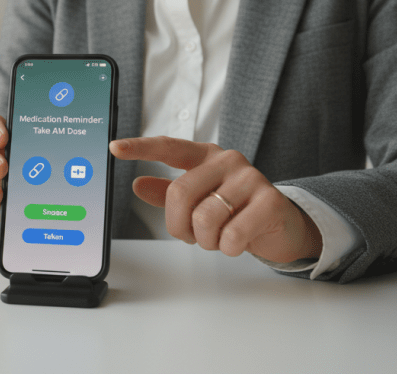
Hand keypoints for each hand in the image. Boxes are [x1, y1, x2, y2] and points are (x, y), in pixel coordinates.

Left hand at [109, 136, 322, 262]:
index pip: (168, 147)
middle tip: (191, 236)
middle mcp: (227, 160)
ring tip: (218, 238)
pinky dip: (227, 248)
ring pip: (205, 218)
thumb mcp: (200, 200)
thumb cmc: (235, 210)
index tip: (114, 148)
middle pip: (180, 193)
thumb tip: (137, 184)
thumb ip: (167, 193)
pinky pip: (231, 235)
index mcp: (205, 156)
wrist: (282, 226)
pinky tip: (236, 242)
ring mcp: (251, 178)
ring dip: (205, 240)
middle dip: (178, 226)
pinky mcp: (270, 201)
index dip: (140, 148)